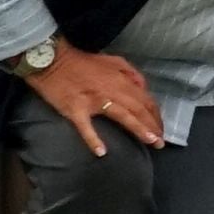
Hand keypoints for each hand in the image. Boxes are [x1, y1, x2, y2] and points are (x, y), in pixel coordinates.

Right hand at [26, 44, 162, 155]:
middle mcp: (112, 91)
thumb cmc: (82, 62)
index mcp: (120, 80)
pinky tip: (101, 153)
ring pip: (122, 116)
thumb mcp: (112, 60)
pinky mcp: (75, 110)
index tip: (161, 128)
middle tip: (161, 143)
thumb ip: (130, 72)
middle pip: (138, 110)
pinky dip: (93, 140)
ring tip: (151, 143)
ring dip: (139, 130)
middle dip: (153, 126)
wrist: (52, 61)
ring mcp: (93, 101)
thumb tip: (143, 87)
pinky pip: (85, 127)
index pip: (144, 100)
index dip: (155, 115)